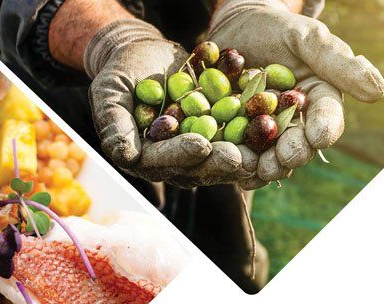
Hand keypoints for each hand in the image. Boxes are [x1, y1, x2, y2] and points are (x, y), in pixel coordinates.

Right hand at [84, 19, 252, 186]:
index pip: (163, 160)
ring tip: (261, 152)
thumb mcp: (110, 90)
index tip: (201, 144)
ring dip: (244, 158)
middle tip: (238, 156)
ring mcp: (199, 154)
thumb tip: (125, 156)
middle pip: (198, 168)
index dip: (182, 154)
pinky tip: (272, 136)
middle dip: (219, 162)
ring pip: (223, 161)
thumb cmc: (123, 71)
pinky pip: (239, 144)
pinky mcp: (220, 141)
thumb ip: (114, 122)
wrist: (148, 55)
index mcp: (144, 156)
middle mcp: (173, 162)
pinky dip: (255, 141)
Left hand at [205, 0, 383, 188]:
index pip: (328, 118)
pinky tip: (230, 167)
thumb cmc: (277, 28)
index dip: (325, 128)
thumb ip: (338, 62)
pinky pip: (240, 151)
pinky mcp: (239, 134)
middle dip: (293, 154)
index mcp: (321, 101)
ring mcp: (268, 132)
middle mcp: (298, 123)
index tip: (319, 136)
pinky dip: (236, 161)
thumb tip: (377, 91)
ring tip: (255, 168)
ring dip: (264, 165)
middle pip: (300, 144)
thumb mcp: (307, 37)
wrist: (237, 27)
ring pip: (270, 155)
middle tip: (284, 158)